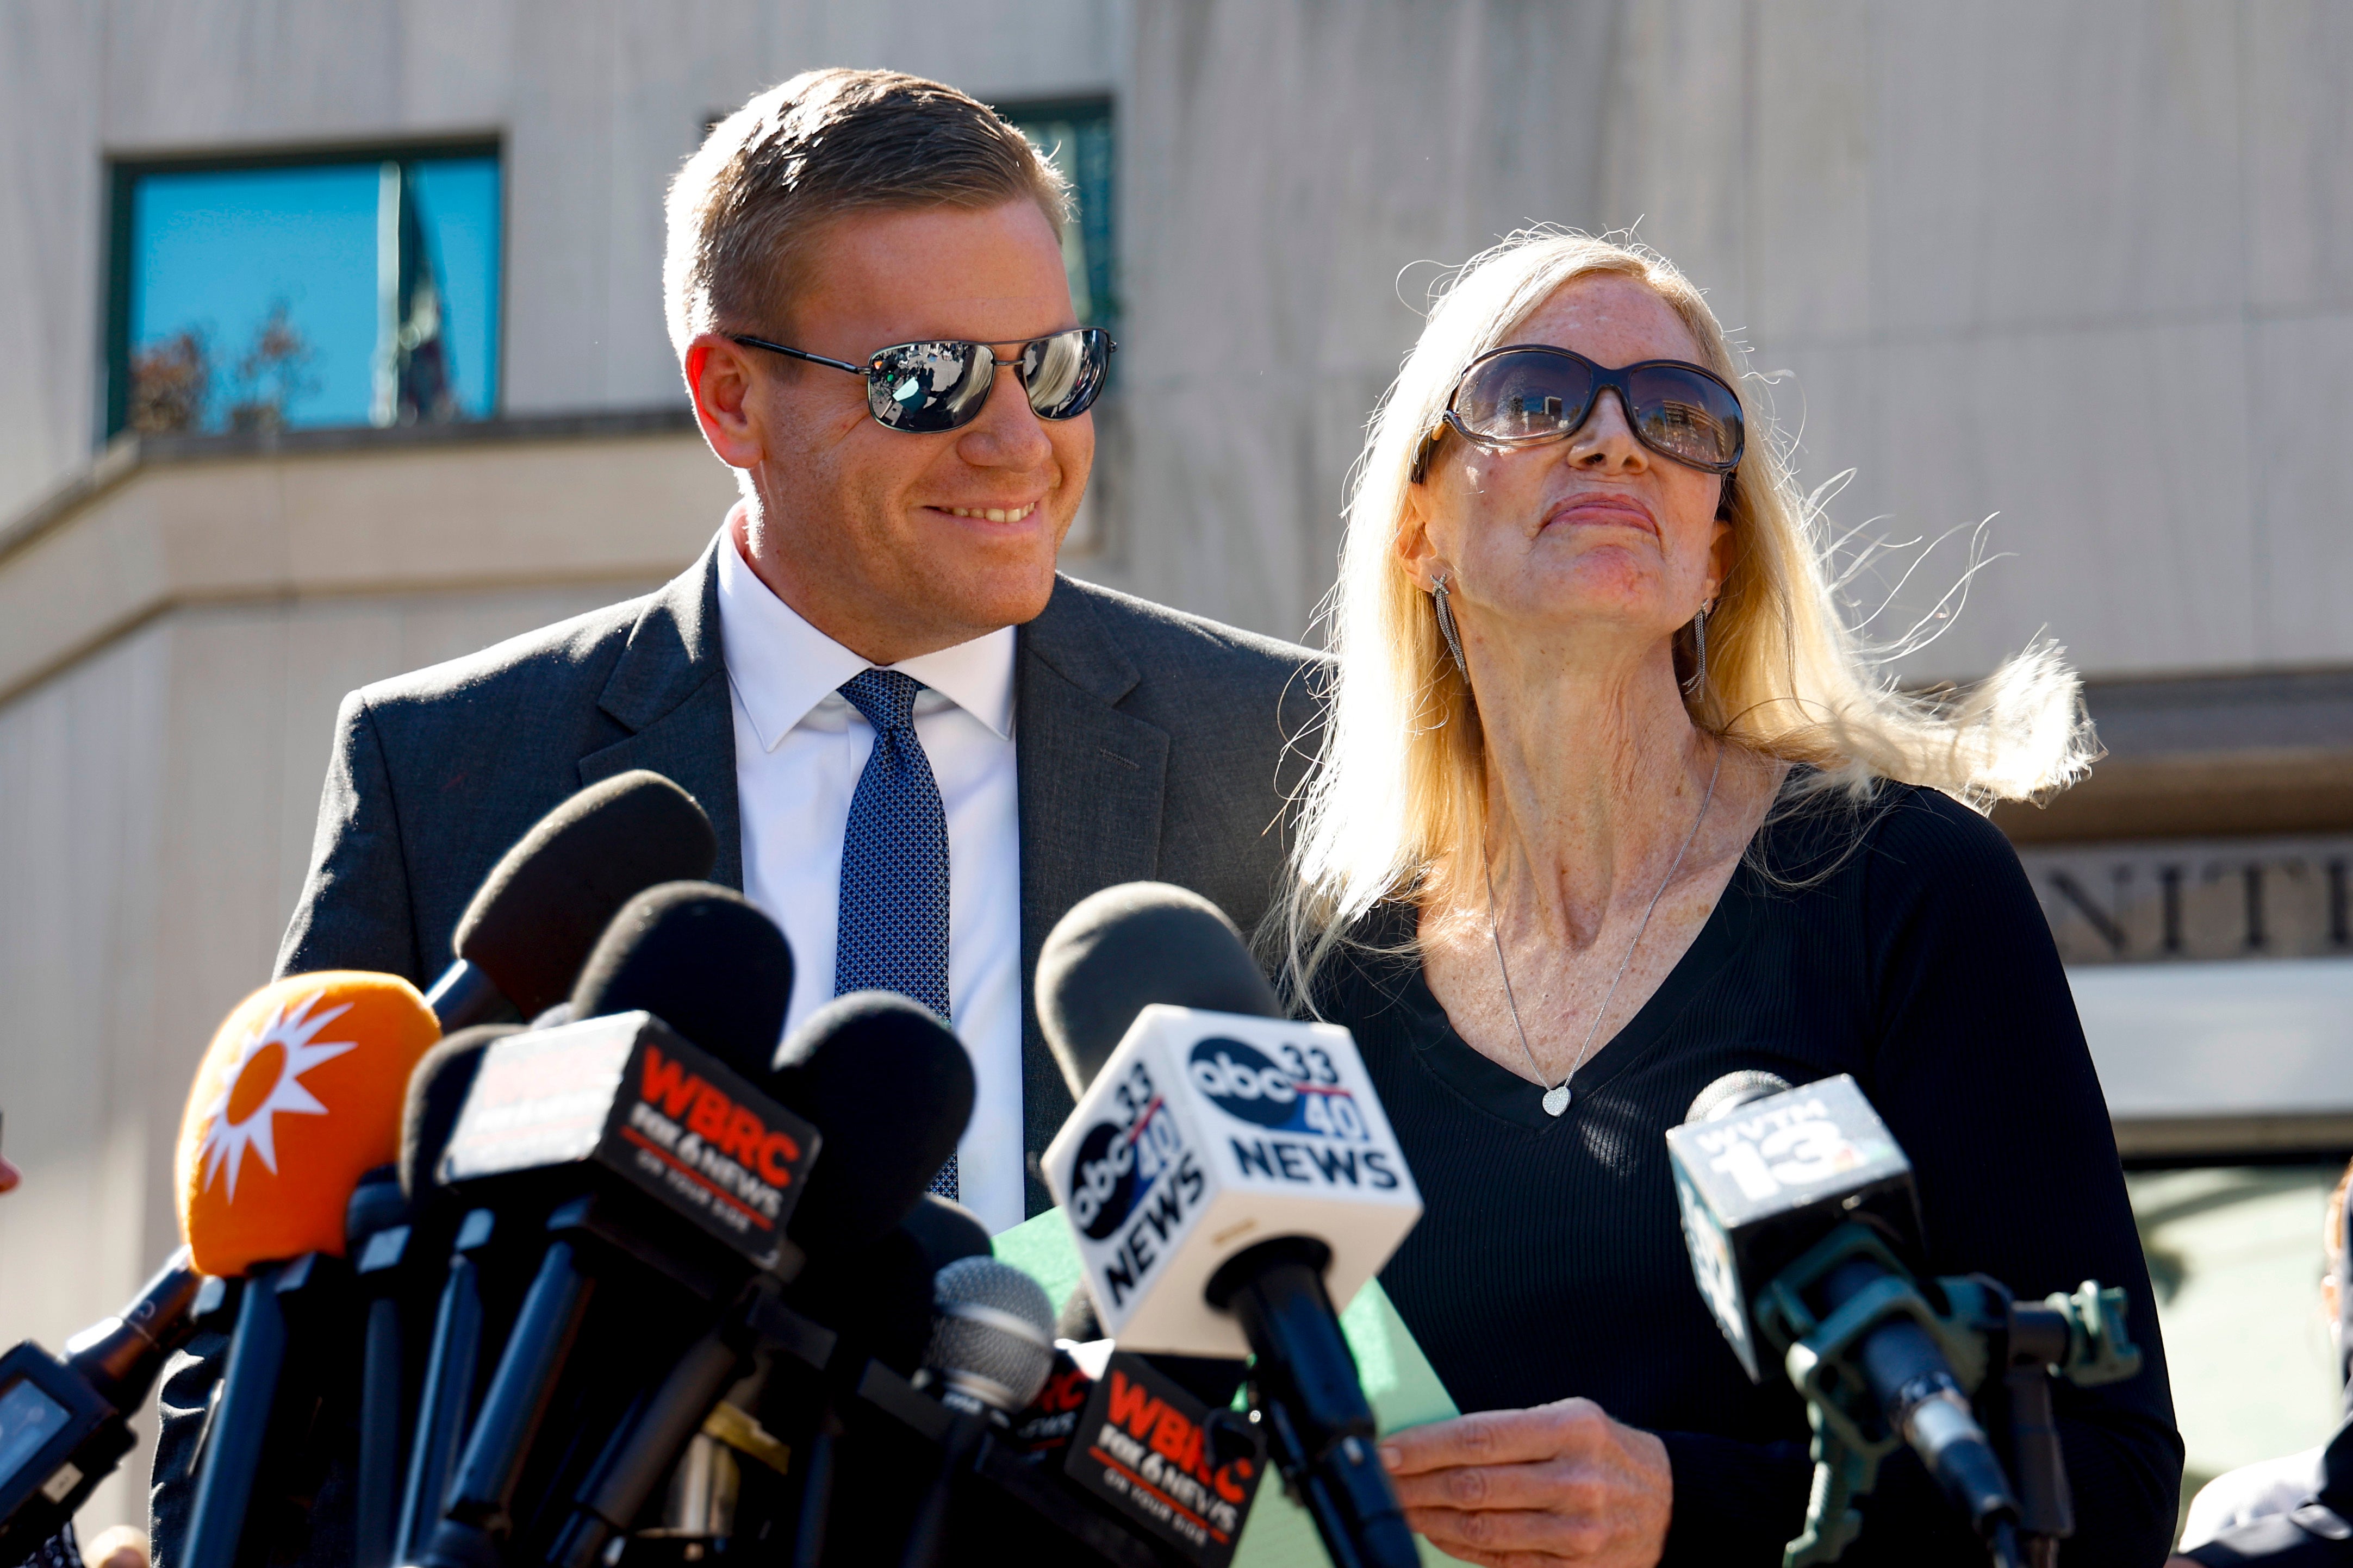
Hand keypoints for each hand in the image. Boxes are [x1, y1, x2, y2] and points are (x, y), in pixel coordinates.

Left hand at [1380, 1398, 1672, 1566]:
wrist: (1669, 1504)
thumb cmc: (1606, 1452)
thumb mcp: (1569, 1417)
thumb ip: (1510, 1428)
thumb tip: (1435, 1442)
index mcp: (1570, 1429)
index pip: (1478, 1437)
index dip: (1424, 1447)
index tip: (1387, 1451)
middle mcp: (1574, 1480)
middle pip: (1474, 1485)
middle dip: (1415, 1485)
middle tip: (1380, 1483)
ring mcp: (1576, 1530)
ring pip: (1483, 1527)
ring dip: (1430, 1519)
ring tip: (1401, 1507)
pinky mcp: (1574, 1567)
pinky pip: (1503, 1560)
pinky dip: (1462, 1547)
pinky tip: (1437, 1532)